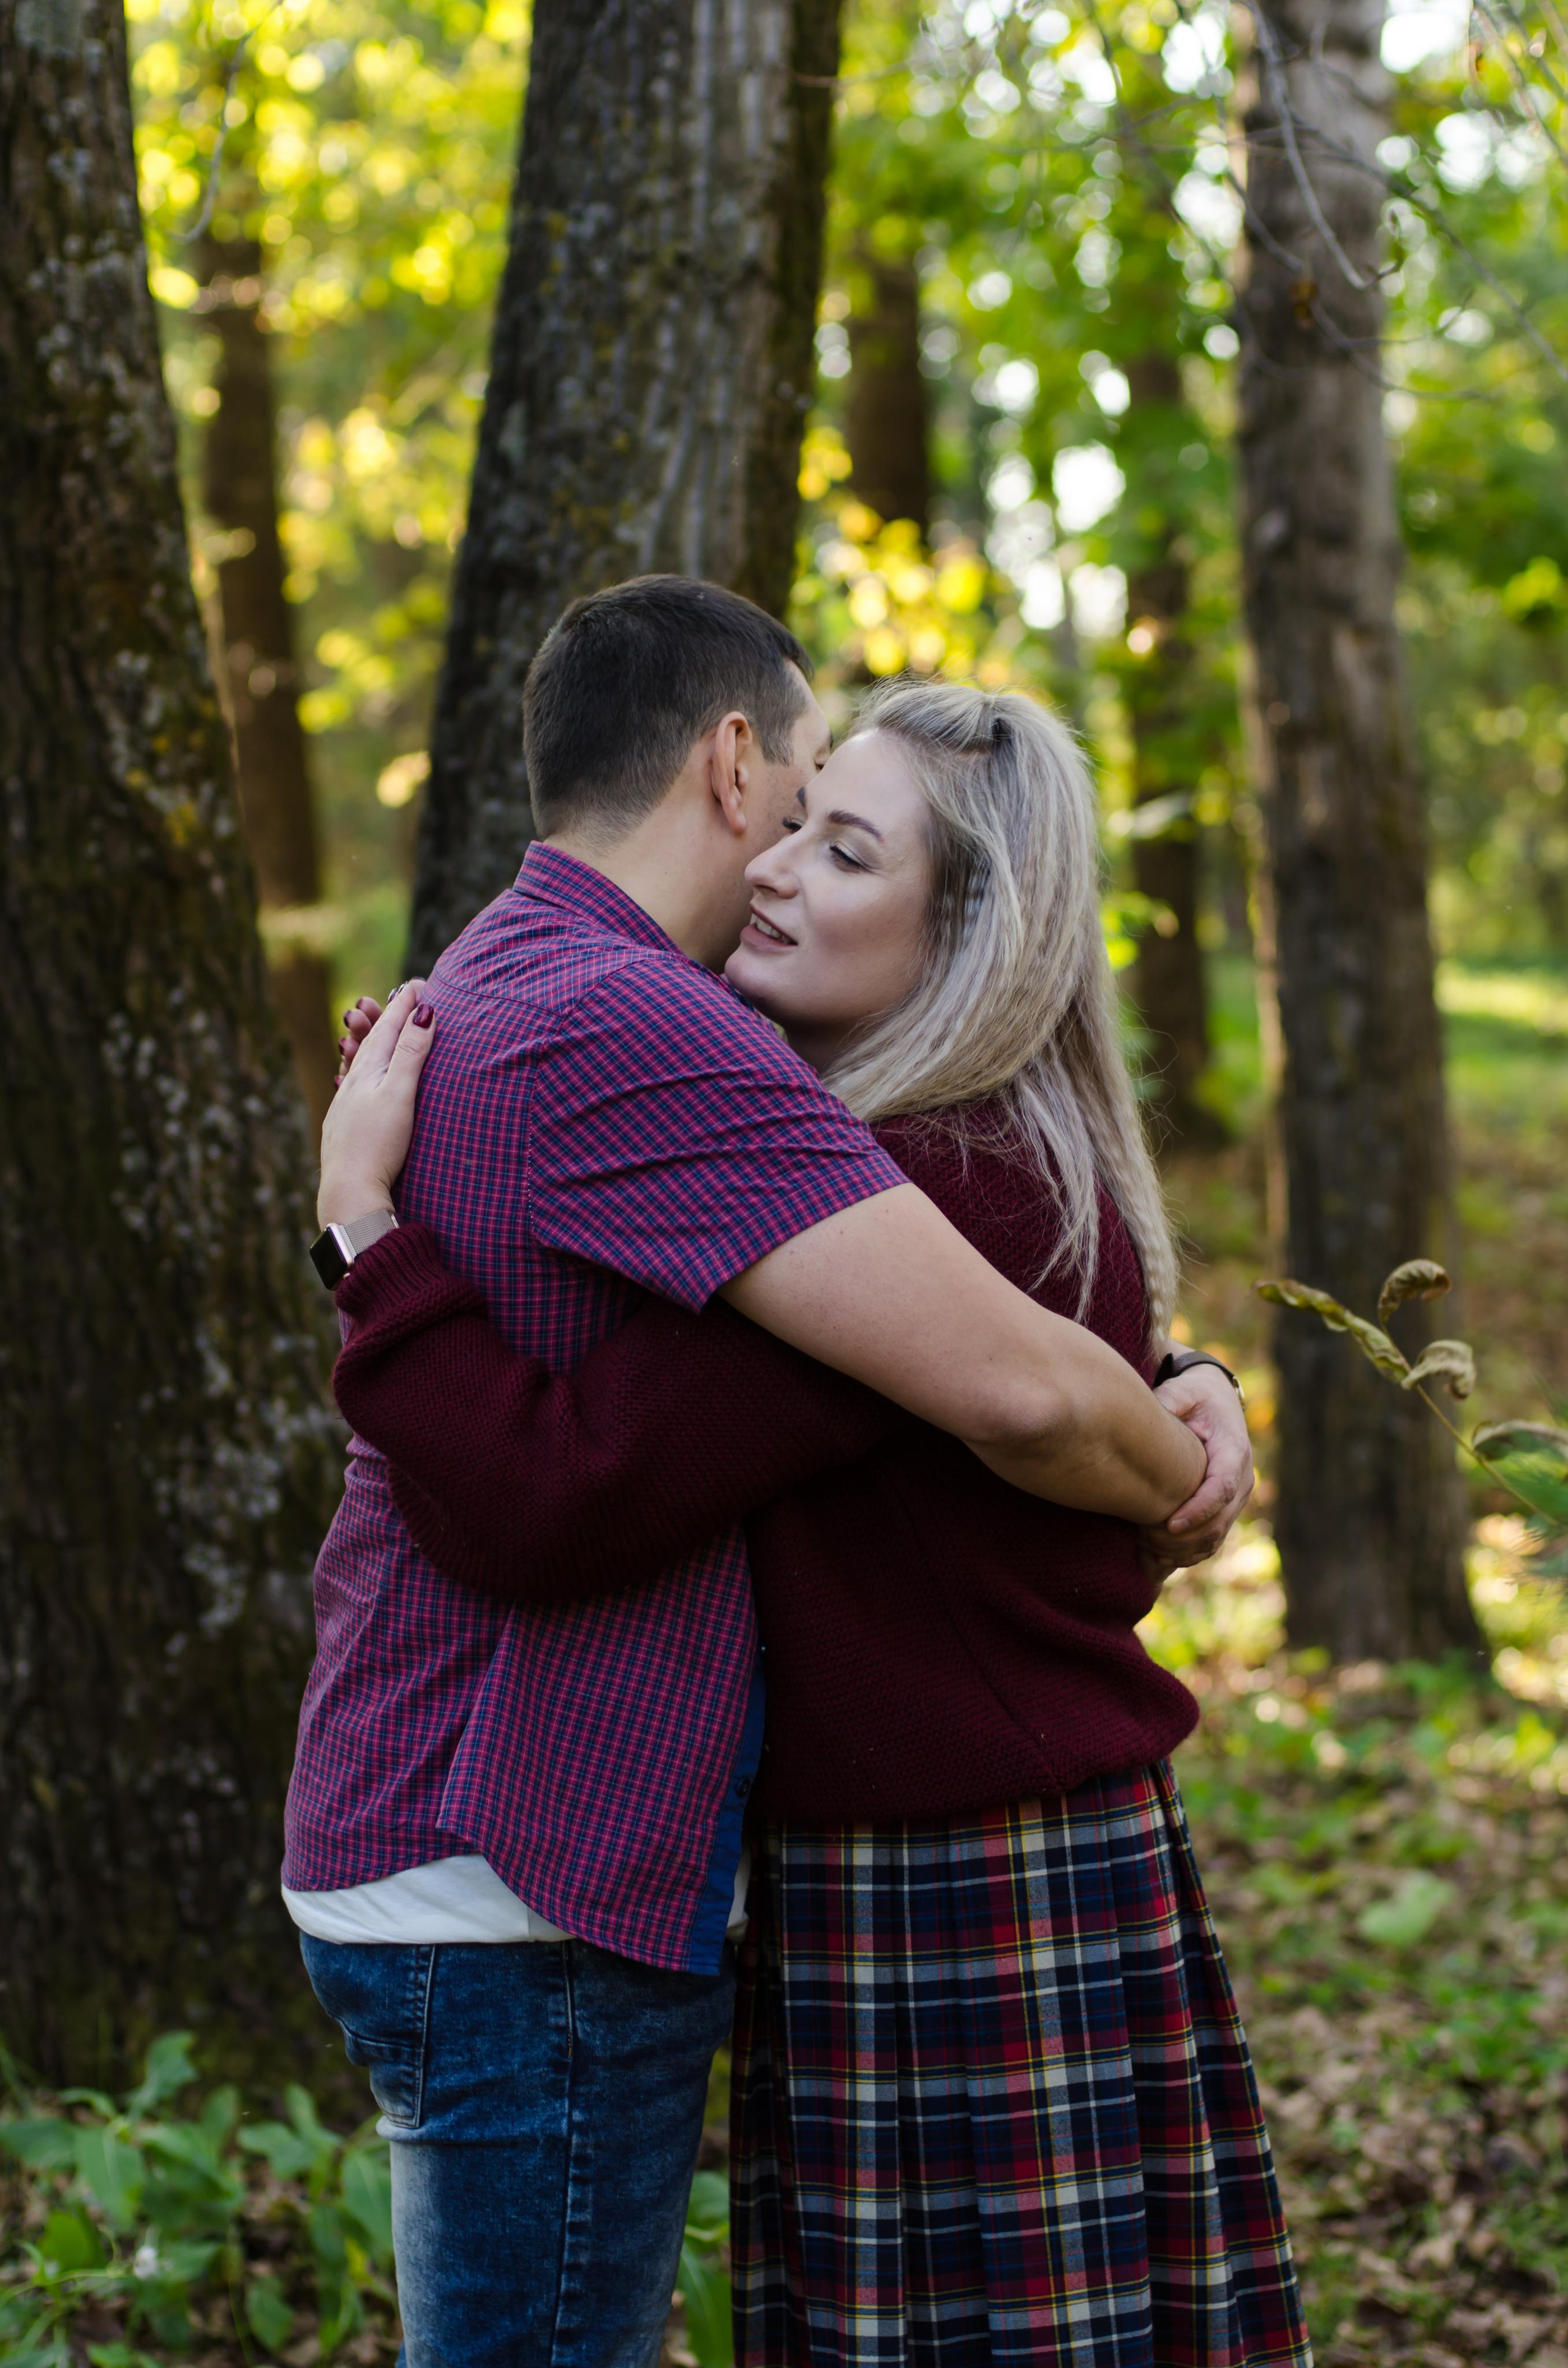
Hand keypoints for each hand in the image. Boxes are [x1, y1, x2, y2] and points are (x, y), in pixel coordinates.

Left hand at [318, 981, 435, 1227]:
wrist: (349, 1192)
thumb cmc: (377, 1145)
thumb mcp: (399, 1094)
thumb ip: (411, 1054)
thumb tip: (424, 1013)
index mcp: (368, 1072)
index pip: (390, 1029)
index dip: (405, 1005)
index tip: (419, 983)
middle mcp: (353, 1084)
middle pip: (373, 1041)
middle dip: (389, 1017)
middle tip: (400, 995)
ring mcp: (345, 1106)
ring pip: (359, 1063)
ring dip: (371, 1041)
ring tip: (371, 1024)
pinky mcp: (343, 1127)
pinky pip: (351, 1086)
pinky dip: (359, 1070)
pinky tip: (353, 1077)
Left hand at [1140, 1360, 1253, 1575]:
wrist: (1216, 1401)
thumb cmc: (1194, 1395)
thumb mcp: (1182, 1391)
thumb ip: (1166, 1403)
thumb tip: (1144, 1419)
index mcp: (1234, 1449)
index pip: (1222, 1487)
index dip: (1199, 1510)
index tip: (1170, 1525)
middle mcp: (1242, 1477)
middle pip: (1221, 1520)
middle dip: (1186, 1538)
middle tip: (1147, 1541)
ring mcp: (1237, 1496)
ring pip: (1217, 1535)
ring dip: (1185, 1549)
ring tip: (1148, 1550)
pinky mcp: (1227, 1507)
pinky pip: (1212, 1538)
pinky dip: (1189, 1552)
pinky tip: (1158, 1557)